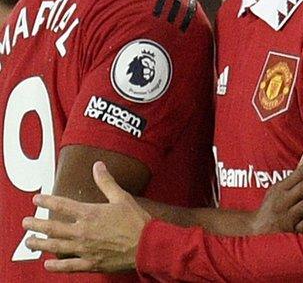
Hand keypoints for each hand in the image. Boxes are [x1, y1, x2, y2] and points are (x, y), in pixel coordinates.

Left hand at [22, 161, 149, 272]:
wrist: (147, 245)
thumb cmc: (136, 221)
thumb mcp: (122, 197)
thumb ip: (106, 182)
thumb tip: (98, 166)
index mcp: (90, 213)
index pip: (62, 205)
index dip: (47, 201)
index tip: (36, 199)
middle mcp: (83, 231)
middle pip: (52, 227)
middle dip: (36, 224)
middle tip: (25, 223)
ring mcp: (85, 248)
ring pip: (55, 246)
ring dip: (39, 244)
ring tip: (29, 242)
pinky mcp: (90, 263)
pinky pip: (69, 266)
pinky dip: (56, 266)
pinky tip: (47, 265)